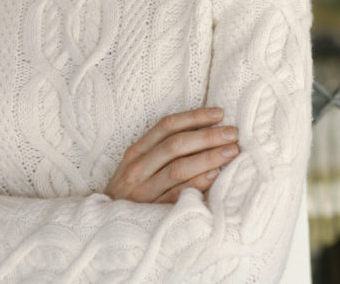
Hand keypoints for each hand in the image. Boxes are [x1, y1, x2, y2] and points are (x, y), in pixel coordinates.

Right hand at [105, 107, 239, 203]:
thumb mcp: (140, 165)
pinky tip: (215, 175)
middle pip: (175, 145)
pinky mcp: (150, 211)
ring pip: (178, 168)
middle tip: (233, 133)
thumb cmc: (132, 190)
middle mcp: (137, 168)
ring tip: (231, 151)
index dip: (195, 117)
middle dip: (207, 137)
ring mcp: (143, 191)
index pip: (167, 126)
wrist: (106, 225)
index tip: (219, 113)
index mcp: (136, 151)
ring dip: (208, 157)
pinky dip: (197, 183)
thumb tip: (208, 131)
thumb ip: (164, 149)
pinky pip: (177, 194)